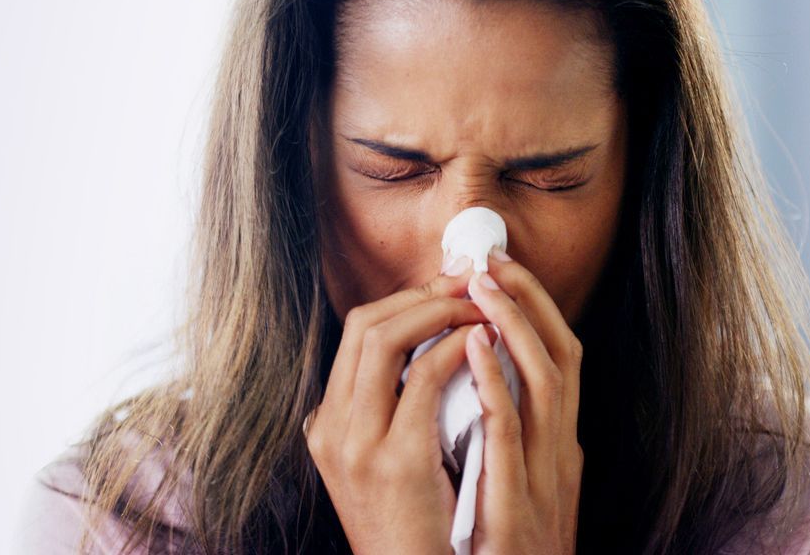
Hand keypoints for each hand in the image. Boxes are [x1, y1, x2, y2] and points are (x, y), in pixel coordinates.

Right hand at [303, 267, 488, 554]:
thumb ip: (392, 410)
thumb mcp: (384, 463)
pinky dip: (454, 348)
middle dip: (421, 293)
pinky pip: (423, 378)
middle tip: (468, 282)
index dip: (405, 299)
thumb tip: (433, 346)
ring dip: (439, 310)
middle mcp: (331, 428)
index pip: (356, 334)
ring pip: (384, 338)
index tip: (447, 286)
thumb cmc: (415, 527)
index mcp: (328, 424)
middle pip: (364, 324)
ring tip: (479, 306)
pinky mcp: (394, 459)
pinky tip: (481, 341)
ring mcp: (356, 443)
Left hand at [463, 249, 584, 554]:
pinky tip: (473, 345)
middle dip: (530, 301)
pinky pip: (509, 431)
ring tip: (484, 285)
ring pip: (545, 382)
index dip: (537, 308)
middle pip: (562, 357)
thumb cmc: (507, 552)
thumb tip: (482, 379)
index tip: (503, 268)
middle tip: (494, 258)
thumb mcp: (521, 486)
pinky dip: (495, 380)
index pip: (561, 358)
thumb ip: (511, 436)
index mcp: (561, 447)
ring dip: (516, 325)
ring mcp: (544, 478)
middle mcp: (562, 454)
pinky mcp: (517, 504)